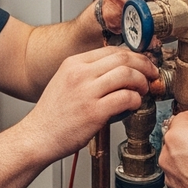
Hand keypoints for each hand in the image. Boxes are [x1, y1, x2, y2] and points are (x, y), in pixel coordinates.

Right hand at [21, 46, 157, 165]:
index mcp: (73, 64)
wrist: (37, 136)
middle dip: (144, 65)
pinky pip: (125, 98)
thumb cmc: (52, 115)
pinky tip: (134, 105)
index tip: (142, 64)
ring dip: (142, 82)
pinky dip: (136, 100)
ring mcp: (87, 92)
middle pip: (123, 58)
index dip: (134, 56)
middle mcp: (80, 74)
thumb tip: (117, 73)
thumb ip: (87, 74)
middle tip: (151, 74)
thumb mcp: (65, 82)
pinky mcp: (94, 112)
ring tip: (143, 91)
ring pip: (127, 75)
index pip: (112, 50)